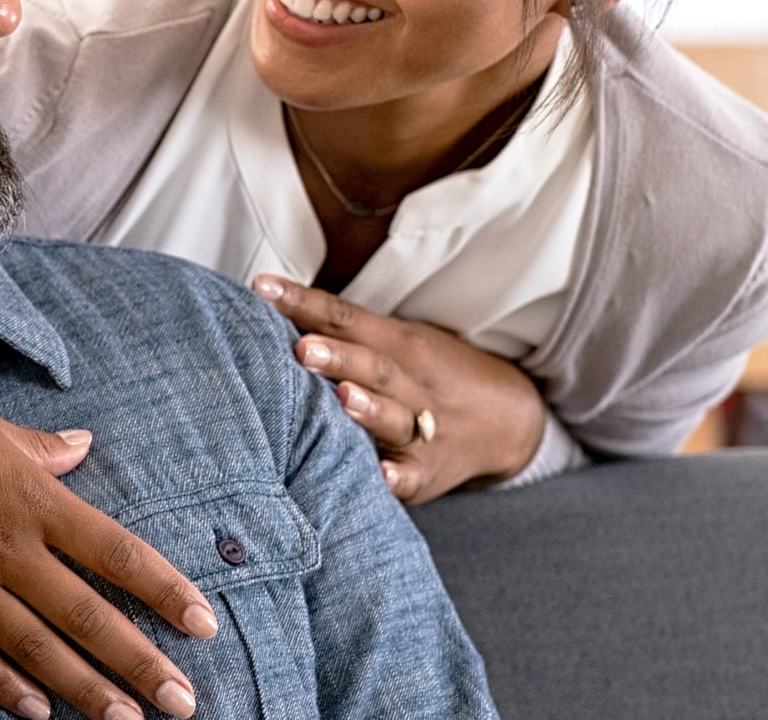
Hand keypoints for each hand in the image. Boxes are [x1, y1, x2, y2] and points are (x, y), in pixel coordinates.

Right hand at [0, 425, 215, 719]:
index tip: (204, 621)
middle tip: (182, 700)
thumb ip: (41, 446)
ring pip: (36, 646)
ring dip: (85, 687)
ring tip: (127, 719)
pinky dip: (4, 686)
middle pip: (87, 614)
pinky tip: (39, 711)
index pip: (116, 551)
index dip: (164, 589)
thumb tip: (83, 443)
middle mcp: (9, 548)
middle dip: (138, 661)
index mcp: (34, 500)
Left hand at [249, 275, 545, 502]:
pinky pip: (412, 476)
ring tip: (341, 398)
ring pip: (395, 417)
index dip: (303, 303)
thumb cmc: (426, 374)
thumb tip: (267, 302)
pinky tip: (380, 476)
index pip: (345, 317)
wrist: (506, 420)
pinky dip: (397, 477)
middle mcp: (411, 383)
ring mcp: (423, 429)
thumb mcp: (396, 341)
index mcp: (397, 344)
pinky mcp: (427, 473)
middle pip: (372, 365)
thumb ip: (341, 329)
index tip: (261, 289)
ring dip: (368, 409)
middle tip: (300, 348)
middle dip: (337, 357)